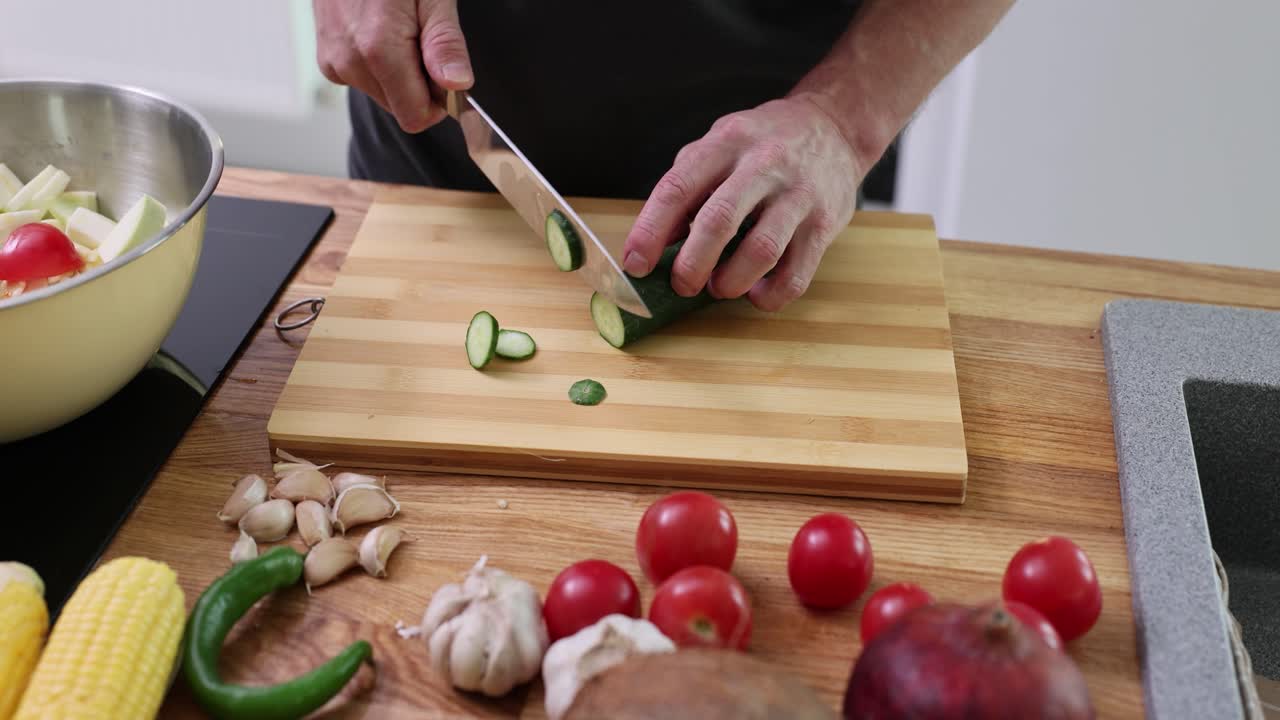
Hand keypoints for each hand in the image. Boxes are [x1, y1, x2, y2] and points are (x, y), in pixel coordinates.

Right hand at [313, 0, 472, 132]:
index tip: (444, 72)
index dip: (439, 102)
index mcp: (378, 51)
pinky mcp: (327, 61)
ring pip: (384, 95)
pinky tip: (378, 31)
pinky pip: (365, 80)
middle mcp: (350, 62)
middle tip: (419, 37)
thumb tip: (458, 85)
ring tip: (397, 28)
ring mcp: (334, 63)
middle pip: (401, 107)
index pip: (416, 117)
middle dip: (419, 83)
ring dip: (399, 72)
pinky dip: (378, 64)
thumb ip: (444, 44)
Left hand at [622, 96, 862, 311]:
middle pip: (719, 221)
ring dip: (731, 282)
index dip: (650, 231)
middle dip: (691, 265)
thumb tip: (651, 244)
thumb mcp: (718, 148)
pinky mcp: (825, 222)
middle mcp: (763, 164)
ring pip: (761, 250)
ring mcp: (798, 193)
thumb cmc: (762, 146)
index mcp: (725, 143)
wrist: (835, 129)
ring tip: (720, 287)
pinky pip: (796, 273)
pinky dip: (770, 295)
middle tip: (682, 285)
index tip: (634, 265)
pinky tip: (757, 293)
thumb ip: (685, 189)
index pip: (678, 188)